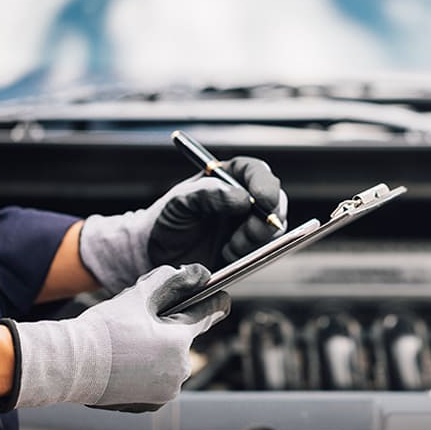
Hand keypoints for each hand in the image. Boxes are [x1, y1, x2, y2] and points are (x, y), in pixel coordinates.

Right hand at [10, 264, 228, 409]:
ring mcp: (166, 391)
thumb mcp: (138, 296)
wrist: (69, 366)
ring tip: (129, 347)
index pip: (208, 315)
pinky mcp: (150, 405)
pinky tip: (125, 366)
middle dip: (169, 330)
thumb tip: (198, 273)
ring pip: (170, 362)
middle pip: (183, 340)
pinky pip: (157, 382)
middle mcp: (179, 370)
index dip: (215, 302)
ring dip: (158, 353)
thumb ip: (172, 280)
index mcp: (179, 341)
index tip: (221, 298)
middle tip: (141, 325)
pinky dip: (146, 374)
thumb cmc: (102, 331)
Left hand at [79, 157, 287, 293]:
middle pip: (275, 200)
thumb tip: (242, 197)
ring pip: (274, 228)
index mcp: (226, 178)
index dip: (265, 184)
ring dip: (255, 240)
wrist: (155, 257)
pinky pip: (266, 250)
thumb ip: (207, 195)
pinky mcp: (249, 248)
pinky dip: (251, 255)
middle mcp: (243, 198)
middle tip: (246, 235)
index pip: (256, 172)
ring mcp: (248, 223)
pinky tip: (228, 256)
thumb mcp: (179, 204)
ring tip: (228, 248)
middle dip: (265, 219)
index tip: (264, 200)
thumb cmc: (165, 222)